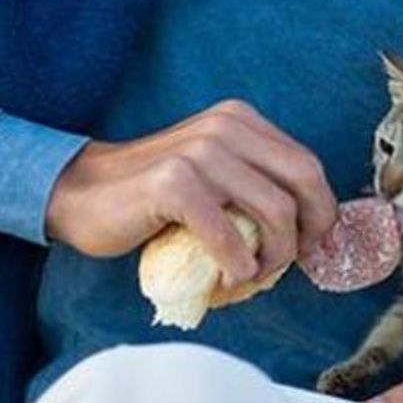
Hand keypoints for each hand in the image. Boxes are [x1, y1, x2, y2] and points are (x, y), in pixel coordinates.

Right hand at [45, 100, 336, 287]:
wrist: (80, 193)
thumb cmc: (154, 195)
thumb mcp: (214, 173)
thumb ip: (256, 183)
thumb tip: (312, 228)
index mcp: (241, 120)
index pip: (308, 165)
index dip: (321, 210)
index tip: (312, 246)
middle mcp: (226, 127)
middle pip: (304, 183)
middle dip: (309, 232)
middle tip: (289, 265)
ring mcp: (200, 152)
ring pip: (275, 212)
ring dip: (273, 258)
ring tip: (251, 277)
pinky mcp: (174, 183)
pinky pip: (230, 237)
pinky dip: (236, 269)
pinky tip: (224, 282)